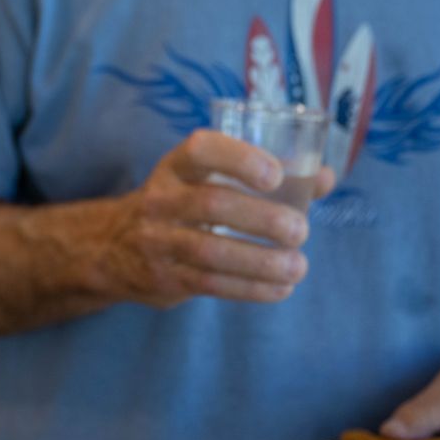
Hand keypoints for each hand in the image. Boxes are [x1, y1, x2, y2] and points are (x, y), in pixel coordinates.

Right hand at [99, 130, 333, 307]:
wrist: (113, 247)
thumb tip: (325, 177)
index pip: (200, 150)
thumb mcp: (206, 180)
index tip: (275, 174)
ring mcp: (158, 240)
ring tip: (299, 266)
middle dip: (262, 218)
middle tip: (301, 231)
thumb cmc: (181, 205)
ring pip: (210, 251)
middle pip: (212, 204)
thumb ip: (266, 176)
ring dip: (261, 261)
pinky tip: (281, 288)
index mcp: (176, 167)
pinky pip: (210, 284)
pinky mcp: (164, 277)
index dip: (238, 159)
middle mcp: (161, 199)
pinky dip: (251, 289)